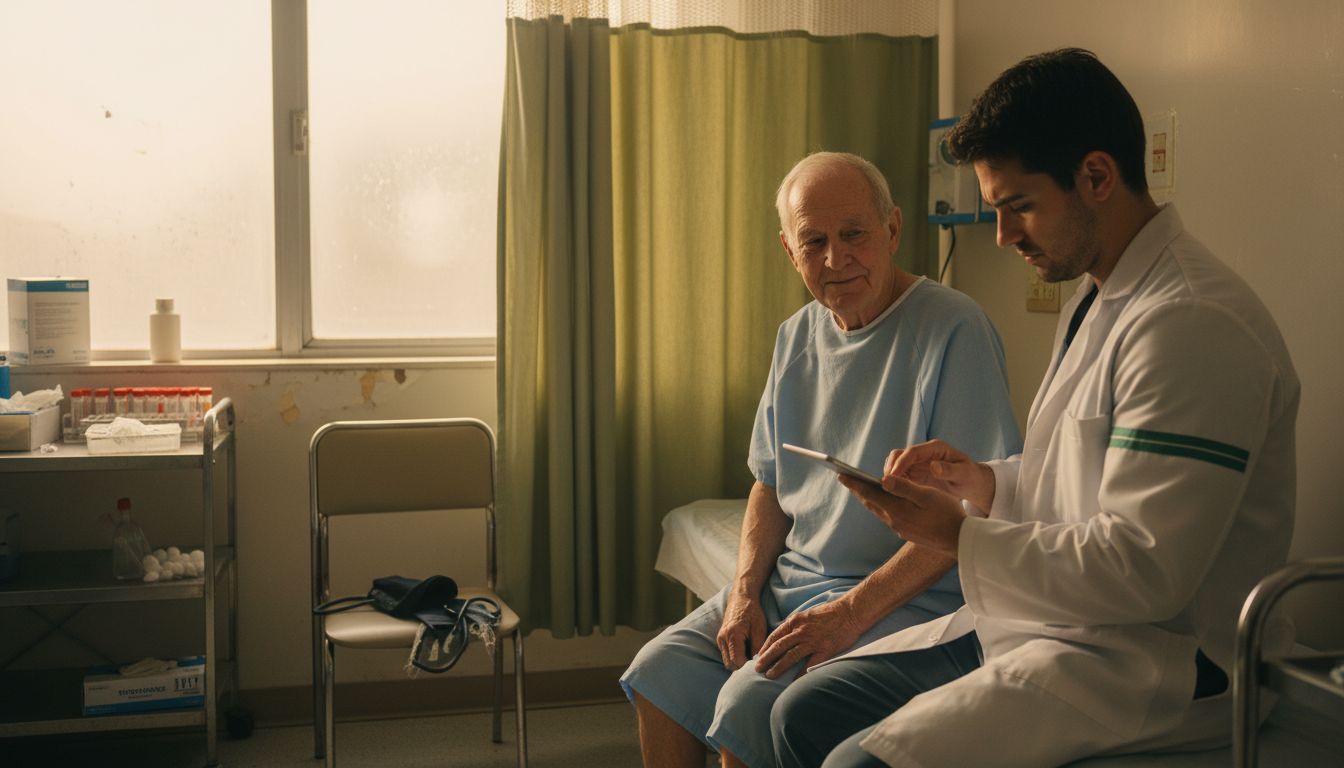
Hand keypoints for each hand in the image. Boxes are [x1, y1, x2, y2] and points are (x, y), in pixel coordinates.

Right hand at [716, 590, 767, 669]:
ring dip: (738, 663)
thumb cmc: (752, 612)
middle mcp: (723, 638)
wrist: (741, 598)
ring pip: (727, 661)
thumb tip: (758, 664)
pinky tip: (745, 653)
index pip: (737, 661)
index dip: (748, 667)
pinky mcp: (720, 639)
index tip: (759, 665)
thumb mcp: (759, 628)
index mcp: (732, 635)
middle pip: (730, 664)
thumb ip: (757, 647)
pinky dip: (735, 657)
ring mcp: (720, 639)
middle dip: (742, 668)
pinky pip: (726, 655)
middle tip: (756, 664)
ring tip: (751, 658)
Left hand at [754, 599, 863, 678]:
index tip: (758, 656)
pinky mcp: (825, 649)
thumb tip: (782, 637)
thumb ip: (795, 625)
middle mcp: (801, 631)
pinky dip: (800, 674)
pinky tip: (793, 682)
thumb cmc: (829, 613)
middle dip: (766, 658)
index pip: (775, 635)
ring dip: (778, 667)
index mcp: (796, 621)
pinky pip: (809, 664)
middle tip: (757, 668)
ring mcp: (813, 641)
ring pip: (790, 656)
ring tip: (769, 675)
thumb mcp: (807, 614)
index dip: (765, 647)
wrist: (850, 612)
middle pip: (779, 646)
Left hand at [839, 474, 966, 555]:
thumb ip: (903, 487)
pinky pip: (888, 516)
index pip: (870, 493)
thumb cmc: (947, 514)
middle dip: (858, 490)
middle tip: (846, 479)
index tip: (840, 475)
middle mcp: (894, 521)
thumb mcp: (927, 495)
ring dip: (869, 498)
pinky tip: (883, 502)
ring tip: (861, 488)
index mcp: (897, 510)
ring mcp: (900, 529)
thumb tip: (882, 479)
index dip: (854, 483)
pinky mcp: (907, 532)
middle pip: (871, 502)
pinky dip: (881, 505)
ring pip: (878, 510)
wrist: (960, 541)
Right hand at [884, 440, 994, 512]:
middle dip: (891, 469)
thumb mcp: (963, 474)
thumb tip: (934, 466)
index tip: (893, 477)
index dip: (901, 463)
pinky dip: (894, 483)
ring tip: (888, 491)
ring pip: (896, 464)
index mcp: (935, 448)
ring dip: (890, 476)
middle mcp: (923, 453)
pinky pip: (899, 475)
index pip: (912, 452)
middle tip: (887, 486)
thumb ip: (949, 470)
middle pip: (899, 455)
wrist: (971, 483)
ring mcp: (918, 462)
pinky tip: (894, 494)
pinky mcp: (915, 472)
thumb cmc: (970, 477)